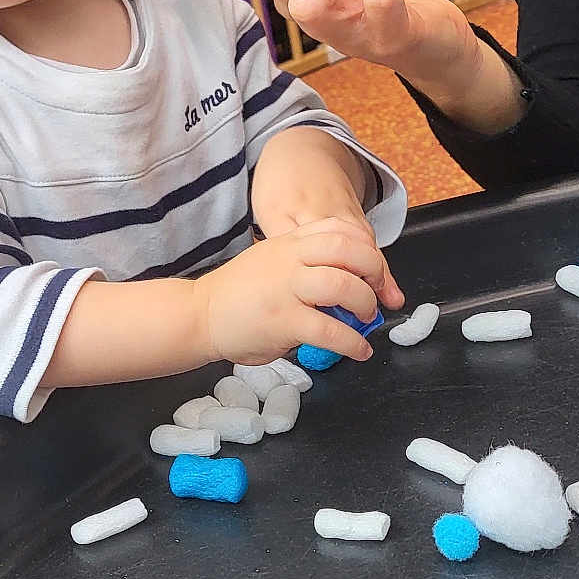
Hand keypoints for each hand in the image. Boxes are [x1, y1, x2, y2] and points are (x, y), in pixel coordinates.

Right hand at [195, 219, 396, 366]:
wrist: (201, 314)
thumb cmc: (240, 292)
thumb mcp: (272, 260)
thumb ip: (305, 261)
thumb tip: (351, 280)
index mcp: (290, 242)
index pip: (340, 229)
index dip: (367, 247)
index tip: (374, 269)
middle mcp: (290, 259)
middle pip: (348, 250)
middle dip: (375, 271)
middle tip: (378, 293)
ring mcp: (286, 289)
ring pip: (342, 286)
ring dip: (365, 304)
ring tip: (366, 319)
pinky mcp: (283, 321)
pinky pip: (330, 331)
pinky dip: (353, 343)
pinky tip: (359, 350)